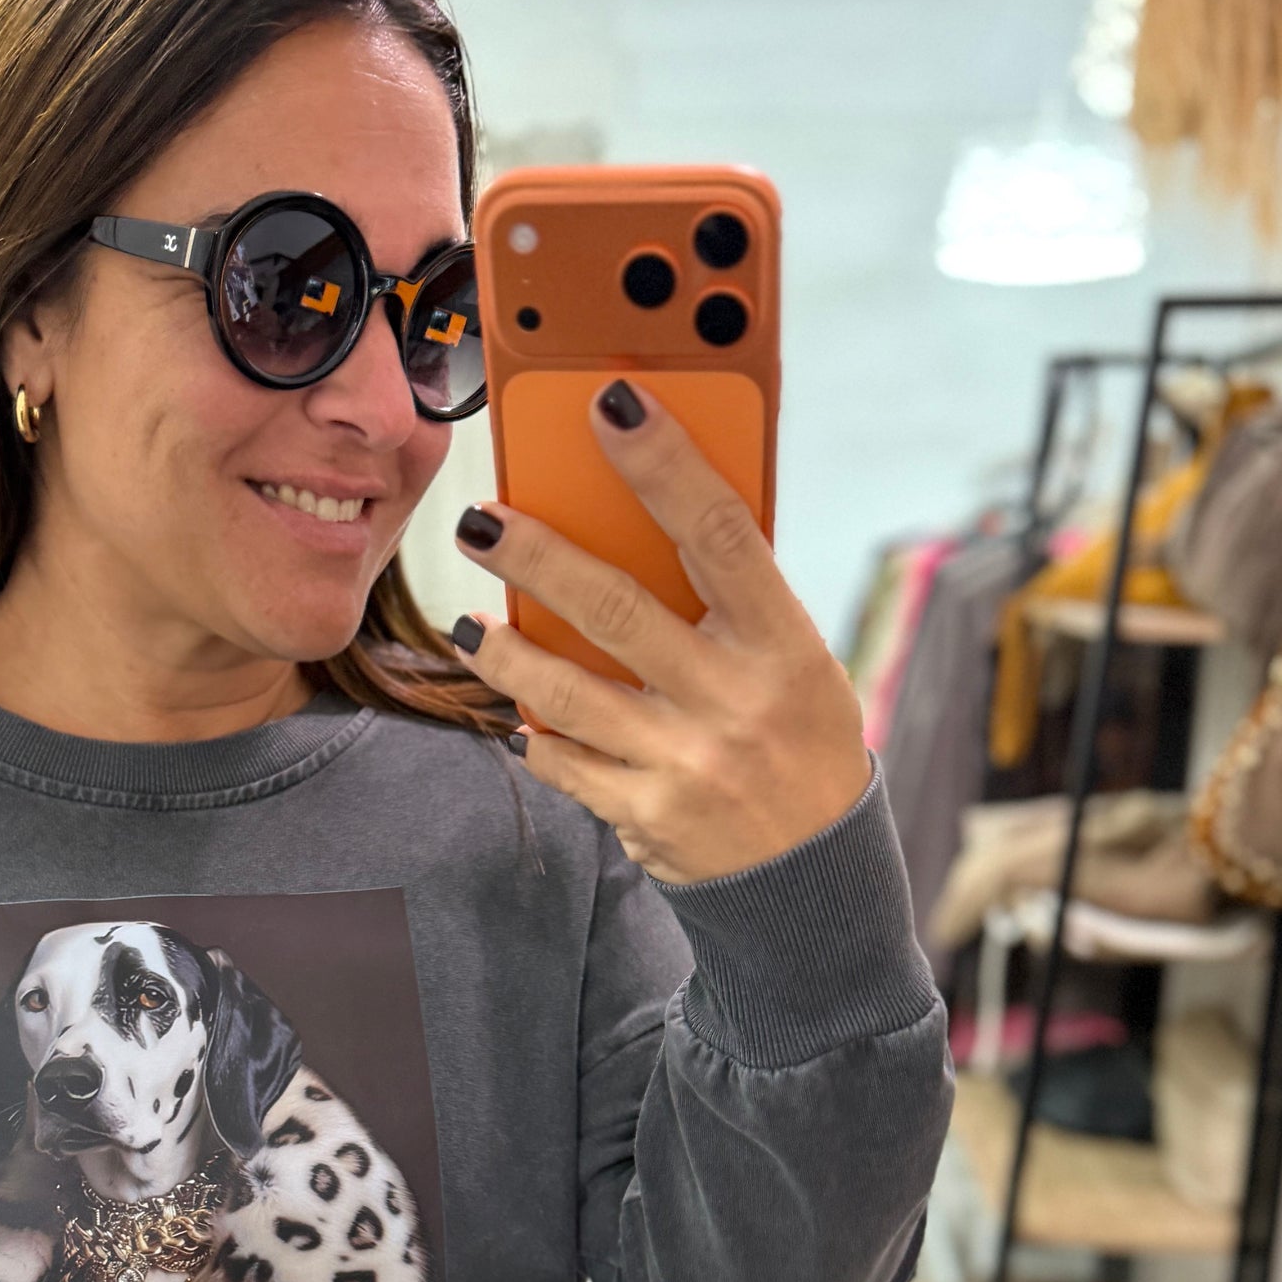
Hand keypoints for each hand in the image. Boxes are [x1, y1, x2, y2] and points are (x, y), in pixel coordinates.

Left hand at [450, 378, 870, 884]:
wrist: (815, 877)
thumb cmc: (799, 742)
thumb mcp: (798, 665)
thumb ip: (734, 605)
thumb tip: (644, 519)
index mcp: (783, 645)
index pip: (718, 533)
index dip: (664, 463)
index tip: (611, 404)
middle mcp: (734, 701)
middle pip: (616, 608)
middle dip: (537, 558)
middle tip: (480, 521)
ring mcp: (686, 762)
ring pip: (568, 693)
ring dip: (504, 654)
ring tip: (467, 625)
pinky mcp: (647, 815)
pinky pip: (567, 762)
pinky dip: (536, 734)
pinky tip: (516, 711)